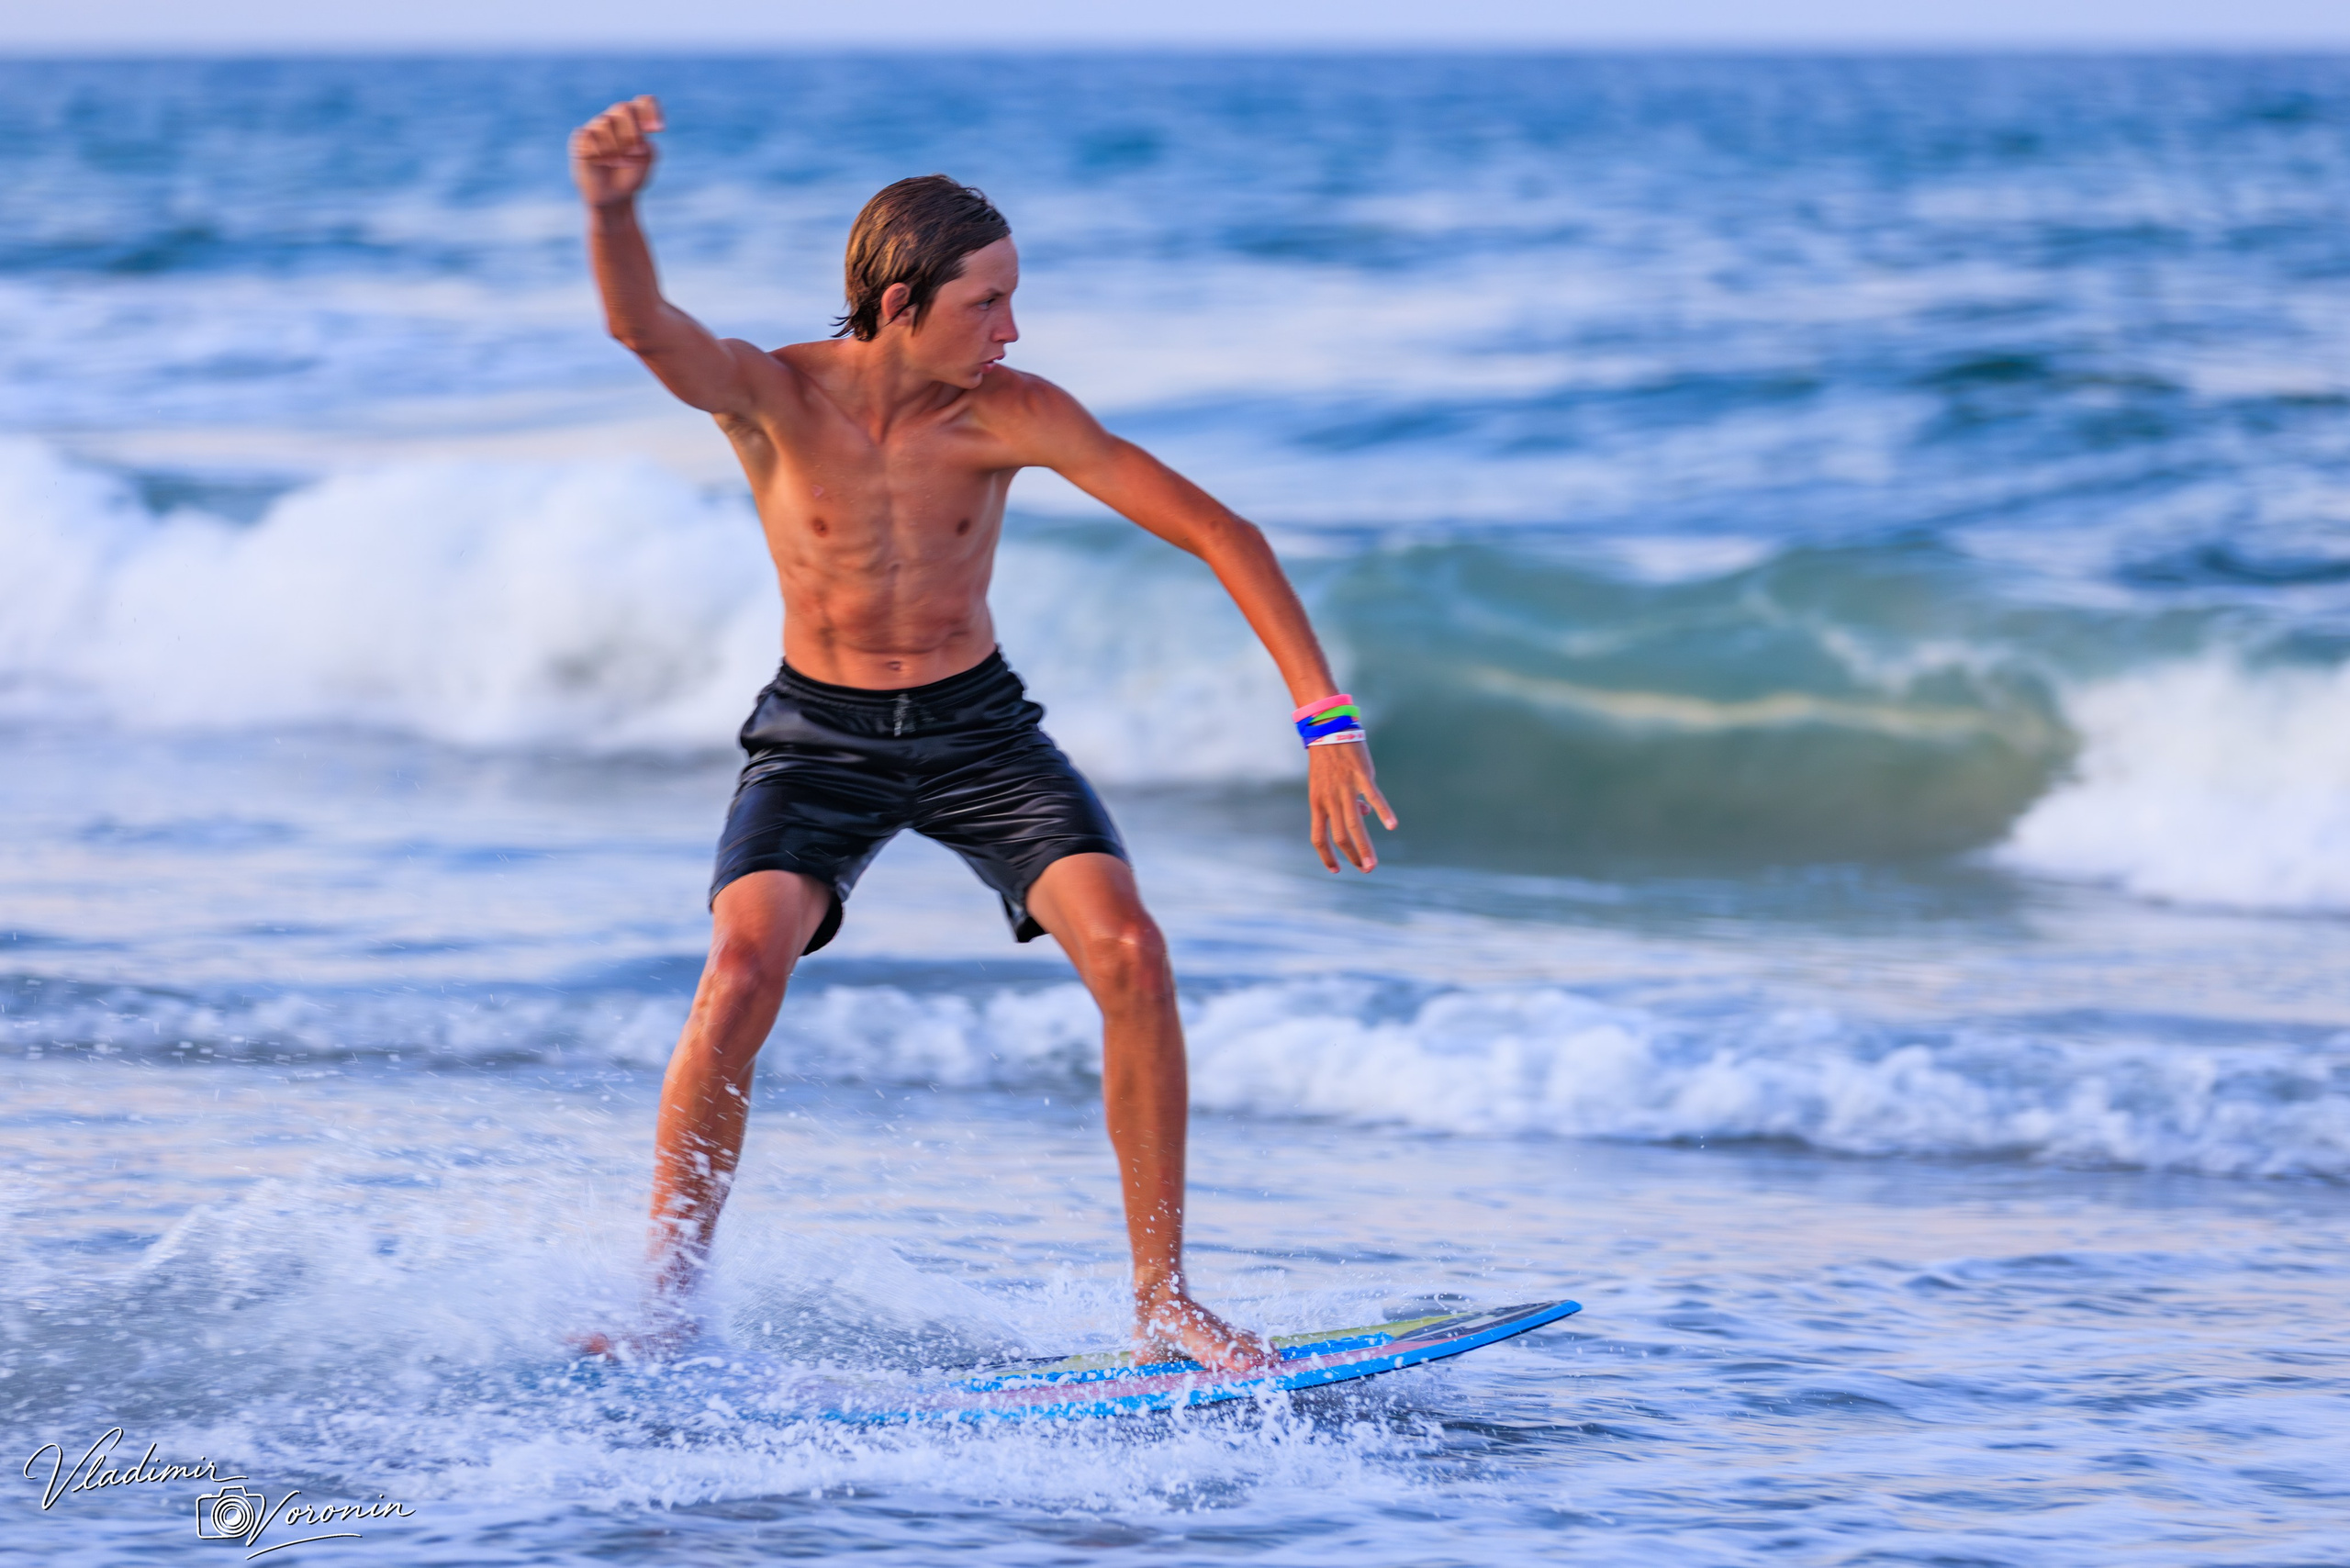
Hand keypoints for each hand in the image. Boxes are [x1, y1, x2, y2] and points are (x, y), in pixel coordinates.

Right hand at [570, 95, 663, 207]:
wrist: (613, 197)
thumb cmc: (631, 175)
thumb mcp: (647, 161)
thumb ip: (648, 146)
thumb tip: (639, 140)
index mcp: (635, 121)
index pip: (644, 102)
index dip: (652, 111)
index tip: (659, 130)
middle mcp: (614, 119)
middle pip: (623, 108)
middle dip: (631, 132)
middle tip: (634, 151)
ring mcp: (596, 127)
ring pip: (606, 123)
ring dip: (616, 146)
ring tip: (616, 161)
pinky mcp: (580, 138)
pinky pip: (589, 135)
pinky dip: (599, 150)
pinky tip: (600, 161)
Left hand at [1307, 741, 1397, 872]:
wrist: (1326, 729)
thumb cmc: (1328, 759)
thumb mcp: (1326, 784)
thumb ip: (1341, 802)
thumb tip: (1363, 814)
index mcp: (1317, 803)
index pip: (1318, 837)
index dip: (1326, 856)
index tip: (1336, 870)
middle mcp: (1329, 799)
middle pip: (1339, 836)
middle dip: (1353, 856)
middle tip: (1366, 869)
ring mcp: (1345, 788)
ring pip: (1354, 824)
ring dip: (1364, 847)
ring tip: (1373, 864)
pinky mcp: (1361, 776)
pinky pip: (1373, 797)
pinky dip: (1383, 812)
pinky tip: (1392, 825)